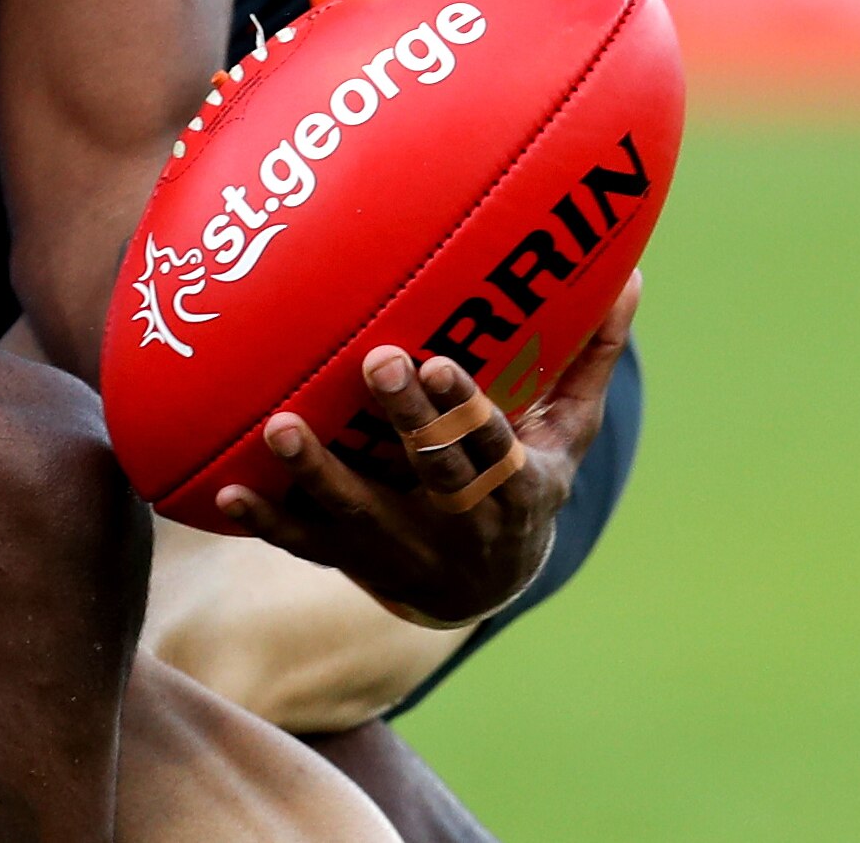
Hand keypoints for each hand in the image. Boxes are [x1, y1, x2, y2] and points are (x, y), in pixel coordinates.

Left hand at [215, 274, 642, 625]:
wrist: (481, 585)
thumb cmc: (524, 478)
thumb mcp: (567, 431)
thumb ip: (588, 357)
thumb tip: (632, 275)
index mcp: (517, 487)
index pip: (493, 446)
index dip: (466, 410)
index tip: (439, 362)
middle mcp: (460, 525)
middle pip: (432, 475)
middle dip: (404, 421)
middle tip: (374, 360)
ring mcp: (401, 549)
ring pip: (359, 515)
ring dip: (317, 474)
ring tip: (281, 426)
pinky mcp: (351, 561)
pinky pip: (306, 544)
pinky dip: (267, 520)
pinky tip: (227, 491)